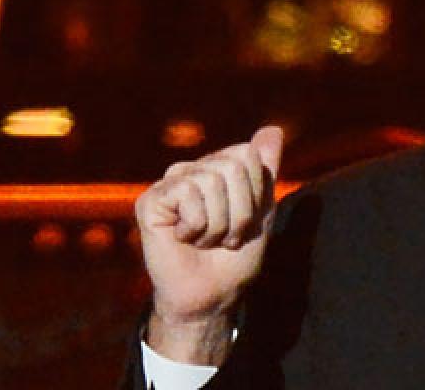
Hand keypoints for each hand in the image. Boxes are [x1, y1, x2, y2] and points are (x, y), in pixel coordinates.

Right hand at [135, 126, 283, 362]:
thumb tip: (273, 129)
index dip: (254, 194)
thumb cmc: (235, 256)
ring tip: (205, 239)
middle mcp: (193, 169)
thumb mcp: (262, 211)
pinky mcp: (150, 200)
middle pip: (232, 167)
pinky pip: (187, 193)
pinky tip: (183, 238)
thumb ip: (266, 171)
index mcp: (219, 167)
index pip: (248, 155)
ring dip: (218, 223)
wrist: (211, 295)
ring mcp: (170, 183)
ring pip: (211, 181)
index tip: (245, 221)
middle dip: (239, 211)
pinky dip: (196, 225)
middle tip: (225, 235)